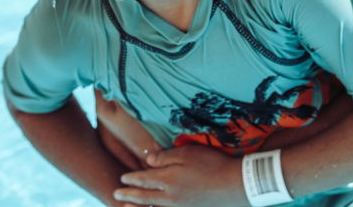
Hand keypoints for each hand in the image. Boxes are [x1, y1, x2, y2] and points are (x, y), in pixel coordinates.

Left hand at [113, 145, 246, 206]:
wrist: (236, 186)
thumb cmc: (212, 165)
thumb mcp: (187, 154)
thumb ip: (165, 157)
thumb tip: (148, 160)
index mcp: (169, 180)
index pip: (144, 179)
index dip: (132, 179)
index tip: (121, 178)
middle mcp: (171, 197)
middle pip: (145, 196)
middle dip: (130, 195)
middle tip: (116, 195)